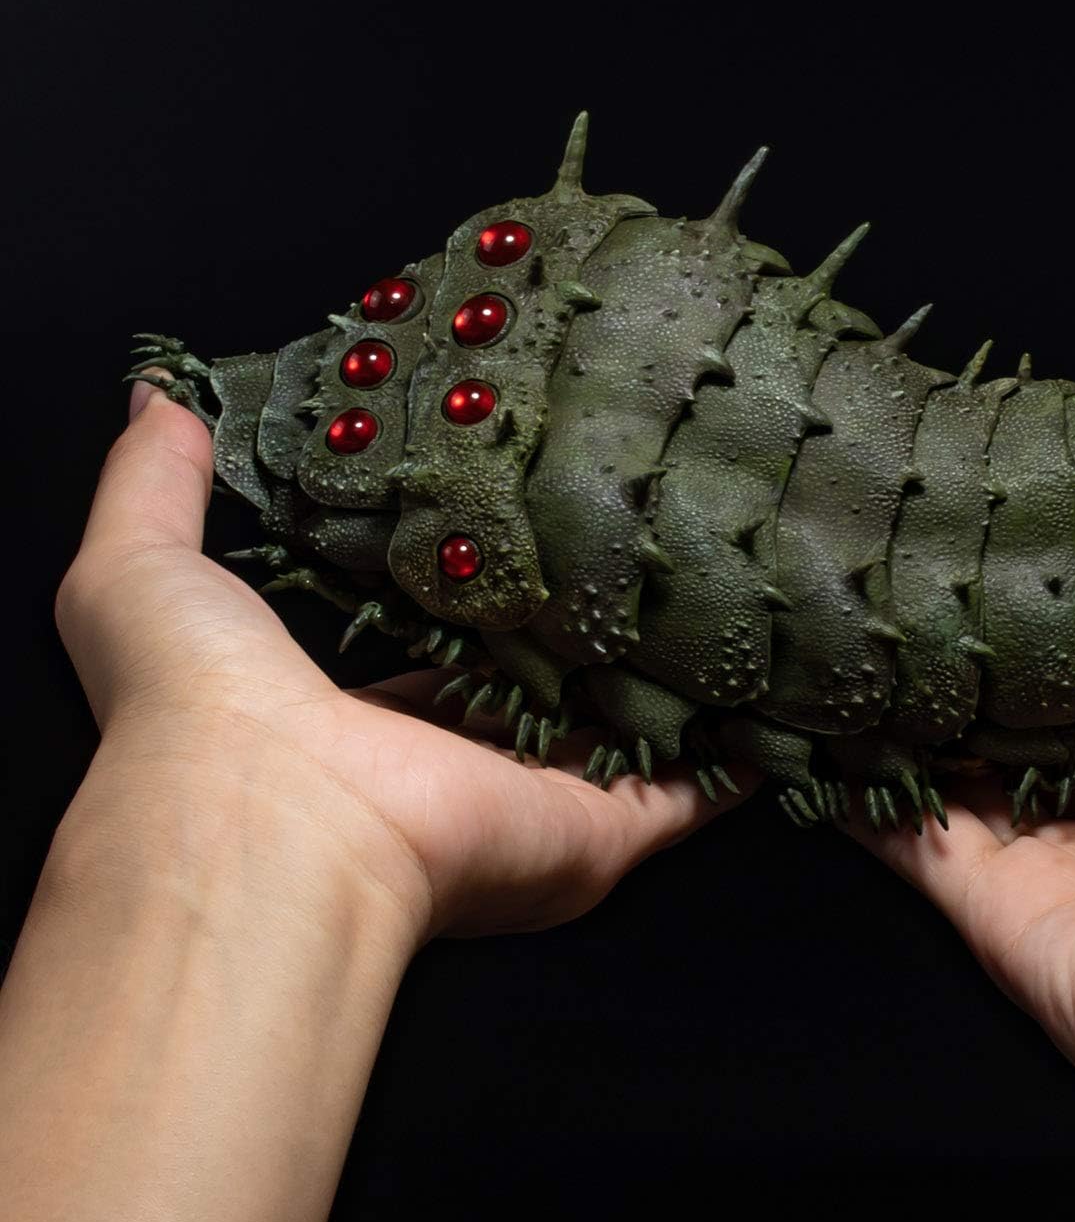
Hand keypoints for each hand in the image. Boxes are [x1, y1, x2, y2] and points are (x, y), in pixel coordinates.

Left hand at [53, 380, 735, 941]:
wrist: (268, 827)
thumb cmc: (201, 703)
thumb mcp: (142, 569)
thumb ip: (155, 479)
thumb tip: (162, 395)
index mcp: (370, 713)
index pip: (447, 644)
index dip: (490, 585)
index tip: (539, 515)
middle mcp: (464, 760)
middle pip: (548, 685)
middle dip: (594, 620)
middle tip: (653, 531)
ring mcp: (540, 797)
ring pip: (628, 732)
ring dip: (676, 677)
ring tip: (739, 590)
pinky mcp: (604, 826)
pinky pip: (694, 789)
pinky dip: (742, 755)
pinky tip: (785, 693)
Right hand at [853, 452, 1074, 1125]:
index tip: (1059, 491)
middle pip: (1046, 693)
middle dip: (999, 628)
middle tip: (935, 535)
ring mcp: (1050, 841)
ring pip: (965, 751)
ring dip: (918, 695)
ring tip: (858, 604)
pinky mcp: (984, 887)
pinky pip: (901, 827)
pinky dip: (854, 783)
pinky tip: (808, 719)